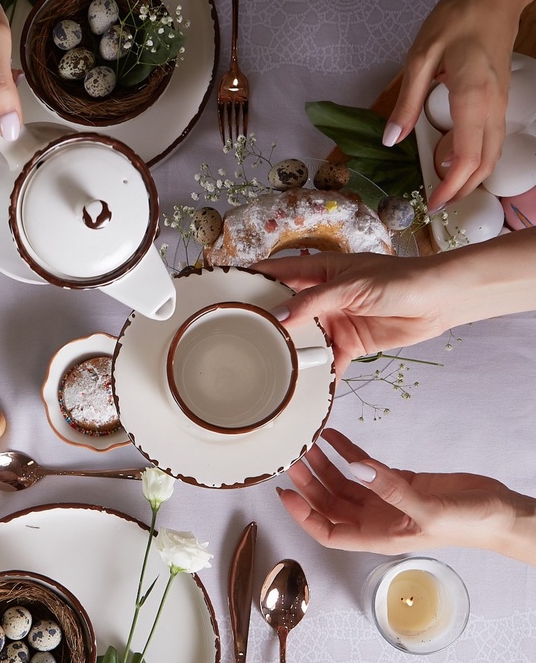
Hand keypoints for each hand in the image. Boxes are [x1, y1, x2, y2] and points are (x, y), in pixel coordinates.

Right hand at [253, 253, 445, 374]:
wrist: (438, 301)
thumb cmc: (399, 279)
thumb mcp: (351, 286)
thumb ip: (313, 301)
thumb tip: (277, 317)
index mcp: (318, 271)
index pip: (275, 273)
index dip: (250, 279)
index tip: (223, 291)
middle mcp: (321, 297)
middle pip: (284, 311)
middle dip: (263, 323)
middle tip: (235, 339)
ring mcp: (333, 321)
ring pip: (302, 339)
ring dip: (288, 353)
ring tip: (262, 368)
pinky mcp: (349, 344)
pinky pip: (327, 363)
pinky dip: (318, 377)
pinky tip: (302, 391)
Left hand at [278, 429, 529, 556]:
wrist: (498, 512)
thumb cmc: (469, 524)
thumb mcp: (428, 510)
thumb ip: (391, 490)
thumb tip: (357, 469)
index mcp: (378, 536)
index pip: (328, 531)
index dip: (303, 516)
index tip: (285, 495)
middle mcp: (376, 520)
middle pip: (329, 504)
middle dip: (307, 484)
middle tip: (291, 458)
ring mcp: (385, 500)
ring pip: (342, 483)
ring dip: (324, 465)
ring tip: (307, 443)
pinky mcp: (397, 481)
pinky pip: (364, 466)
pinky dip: (347, 451)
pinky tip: (333, 437)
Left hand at [385, 0, 516, 211]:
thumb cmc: (457, 18)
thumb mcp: (421, 56)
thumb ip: (406, 101)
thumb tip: (391, 139)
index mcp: (472, 99)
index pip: (467, 158)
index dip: (451, 187)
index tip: (432, 203)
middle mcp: (492, 108)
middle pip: (484, 165)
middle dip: (461, 191)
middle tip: (435, 204)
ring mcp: (500, 105)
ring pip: (492, 155)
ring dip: (471, 178)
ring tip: (443, 188)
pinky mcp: (500, 101)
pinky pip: (492, 141)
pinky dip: (476, 159)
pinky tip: (454, 160)